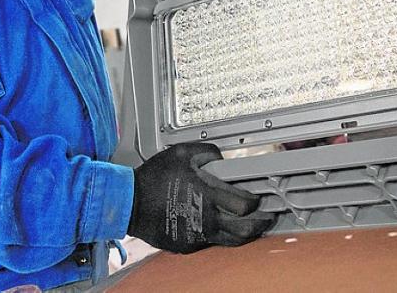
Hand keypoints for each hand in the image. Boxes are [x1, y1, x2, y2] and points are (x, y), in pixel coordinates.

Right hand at [127, 142, 275, 253]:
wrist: (129, 203)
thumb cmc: (153, 178)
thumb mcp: (180, 153)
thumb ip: (207, 152)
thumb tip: (223, 158)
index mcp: (206, 194)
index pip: (244, 204)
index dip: (255, 201)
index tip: (257, 197)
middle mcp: (205, 217)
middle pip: (245, 229)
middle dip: (260, 223)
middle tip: (266, 217)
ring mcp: (197, 234)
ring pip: (232, 241)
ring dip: (246, 234)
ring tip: (252, 226)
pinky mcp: (188, 245)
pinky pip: (212, 243)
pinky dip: (221, 236)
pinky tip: (223, 228)